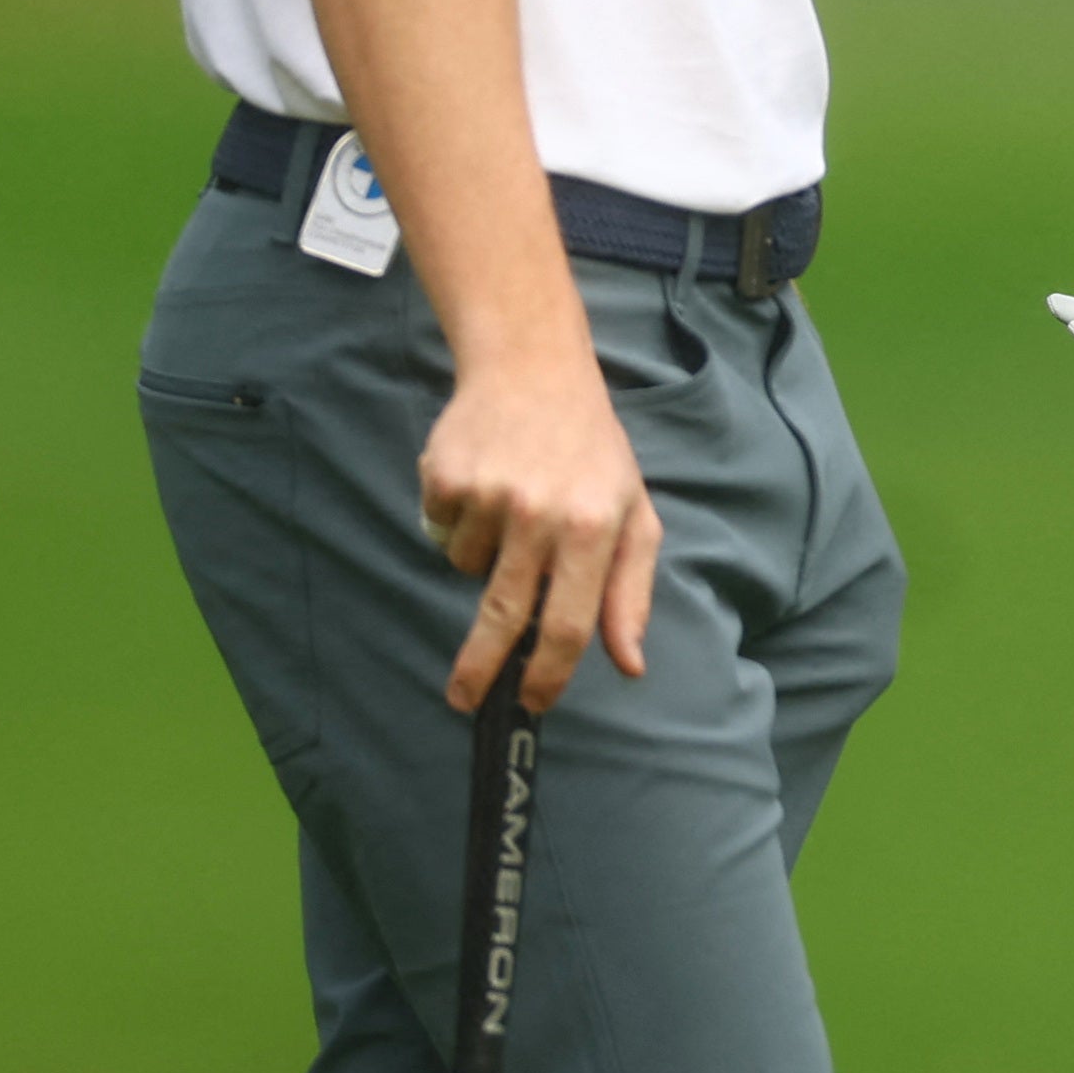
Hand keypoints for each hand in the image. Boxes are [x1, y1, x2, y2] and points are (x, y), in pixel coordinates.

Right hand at [419, 353, 658, 711]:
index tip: (531, 705)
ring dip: (482, 556)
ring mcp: (489, 494)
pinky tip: (482, 482)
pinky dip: (456, 520)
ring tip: (510, 505)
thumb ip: (631, 592)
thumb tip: (630, 664)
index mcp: (594, 525)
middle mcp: (541, 513)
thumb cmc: (592, 449)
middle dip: (480, 670)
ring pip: (467, 568)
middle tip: (464, 700)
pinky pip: (440, 531)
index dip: (547, 675)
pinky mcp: (445, 477)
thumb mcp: (633, 511)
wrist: (533, 367)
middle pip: (502, 616)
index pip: (568, 623)